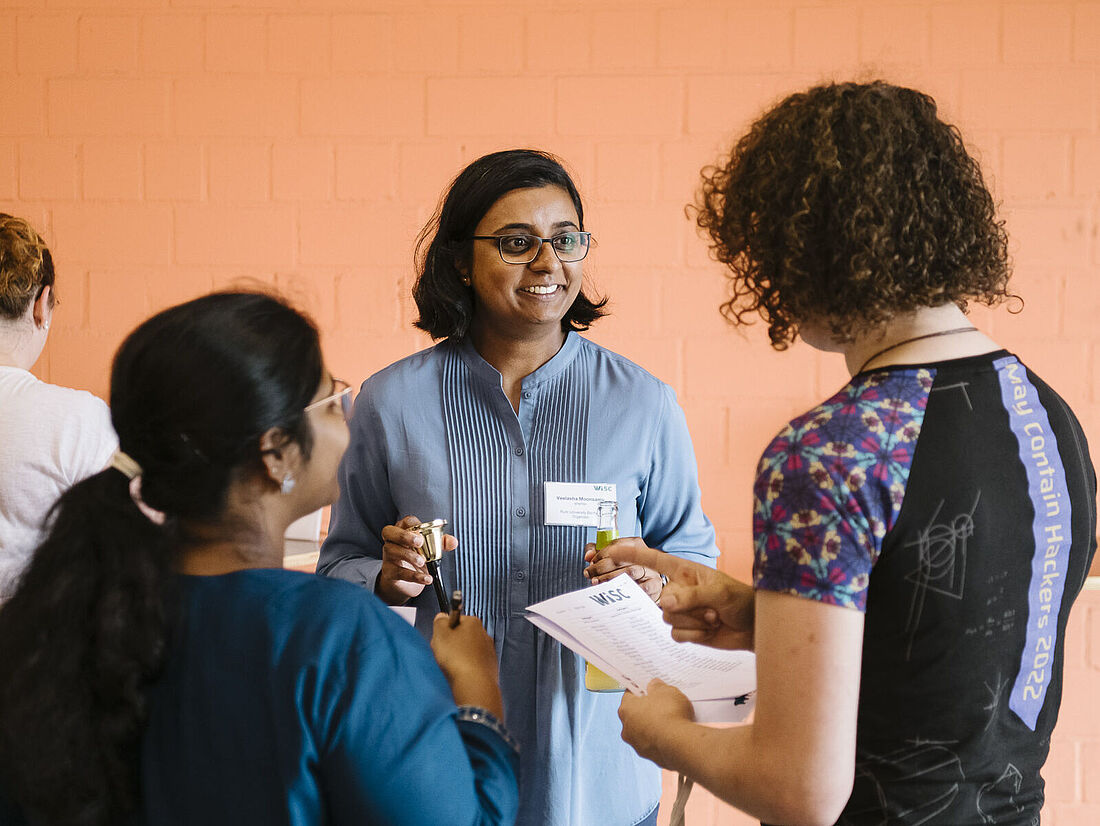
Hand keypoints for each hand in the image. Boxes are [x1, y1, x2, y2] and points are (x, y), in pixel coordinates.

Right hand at [375, 515, 457, 605]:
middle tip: (419, 542)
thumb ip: (441, 543)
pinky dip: (414, 576)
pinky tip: (426, 578)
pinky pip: (398, 572)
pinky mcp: (389, 572)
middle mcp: (392, 541)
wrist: (406, 582)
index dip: (413, 525)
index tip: (423, 533)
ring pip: (392, 551)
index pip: (405, 522)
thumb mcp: (431, 549)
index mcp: (403, 531)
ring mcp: (388, 556)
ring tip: (422, 562)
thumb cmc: (417, 558)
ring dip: (409, 556)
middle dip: (404, 536)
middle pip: (389, 531)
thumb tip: (453, 542)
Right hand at [430, 612, 503, 718]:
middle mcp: (484, 634)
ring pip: (467, 651)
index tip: (440, 639)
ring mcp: (488, 651)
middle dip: (452, 644)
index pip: (455, 620)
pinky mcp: (489, 667)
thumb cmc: (458, 659)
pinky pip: (473, 665)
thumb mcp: (440, 634)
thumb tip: (442, 617)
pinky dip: (467, 668)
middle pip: (461, 636)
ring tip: (452, 666)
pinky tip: (460, 674)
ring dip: (459, 657)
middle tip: (444, 653)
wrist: (474, 684)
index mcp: (473, 622)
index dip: (445, 630)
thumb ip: (440, 621)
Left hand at [583, 541, 663, 600]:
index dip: (600, 554)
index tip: (591, 563)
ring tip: (599, 583)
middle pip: (621, 559)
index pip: (616, 545)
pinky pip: (641, 588)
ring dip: (611, 579)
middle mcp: (644, 554)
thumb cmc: (628, 567)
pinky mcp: (655, 584)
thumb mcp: (613, 555)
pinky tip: (616, 594)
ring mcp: (650, 569)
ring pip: (629, 572)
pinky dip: (628, 591)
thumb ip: (597, 551)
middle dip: (601, 568)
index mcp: (634, 543)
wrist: (649, 581)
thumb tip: (588, 556)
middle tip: (591, 575)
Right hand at [588, 537, 754, 649]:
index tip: (612, 549)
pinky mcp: (686, 629)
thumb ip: (691, 597)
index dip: (633, 554)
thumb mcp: (719, 593)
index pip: (655, 560)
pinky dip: (694, 635)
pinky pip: (675, 634)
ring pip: (668, 619)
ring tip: (714, 618)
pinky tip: (710, 630)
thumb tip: (665, 603)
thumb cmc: (741, 601)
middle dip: (688, 608)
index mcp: (686, 572)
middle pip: (663, 600)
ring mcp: (681, 610)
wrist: (753, 628)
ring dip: (694, 622)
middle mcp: (679, 589)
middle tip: (713, 609)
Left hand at [618, 679, 694, 764]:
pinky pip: (656, 745)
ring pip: (645, 732)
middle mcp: (627, 729)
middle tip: (663, 704)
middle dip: (648, 710)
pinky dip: (663, 740)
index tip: (650, 689)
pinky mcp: (651, 757)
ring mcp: (638, 745)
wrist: (679, 743)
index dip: (640, 691)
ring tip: (672, 720)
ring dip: (655, 726)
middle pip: (636, 715)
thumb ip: (657, 686)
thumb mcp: (666, 691)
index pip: (629, 696)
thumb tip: (654, 685)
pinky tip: (675, 734)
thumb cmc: (669, 714)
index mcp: (626, 709)